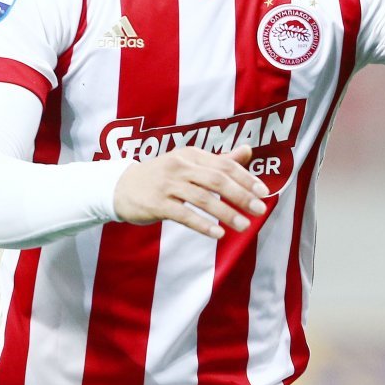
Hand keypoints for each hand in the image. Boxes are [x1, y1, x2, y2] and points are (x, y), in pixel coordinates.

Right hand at [113, 145, 268, 237]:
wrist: (121, 187)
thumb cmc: (163, 176)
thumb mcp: (189, 163)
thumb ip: (220, 160)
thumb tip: (249, 150)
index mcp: (192, 155)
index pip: (225, 165)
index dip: (246, 178)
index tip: (264, 192)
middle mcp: (181, 166)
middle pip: (217, 180)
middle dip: (241, 195)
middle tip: (260, 210)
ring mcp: (167, 185)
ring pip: (202, 198)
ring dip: (225, 213)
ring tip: (243, 226)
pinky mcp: (156, 204)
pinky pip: (183, 214)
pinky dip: (202, 224)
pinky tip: (218, 233)